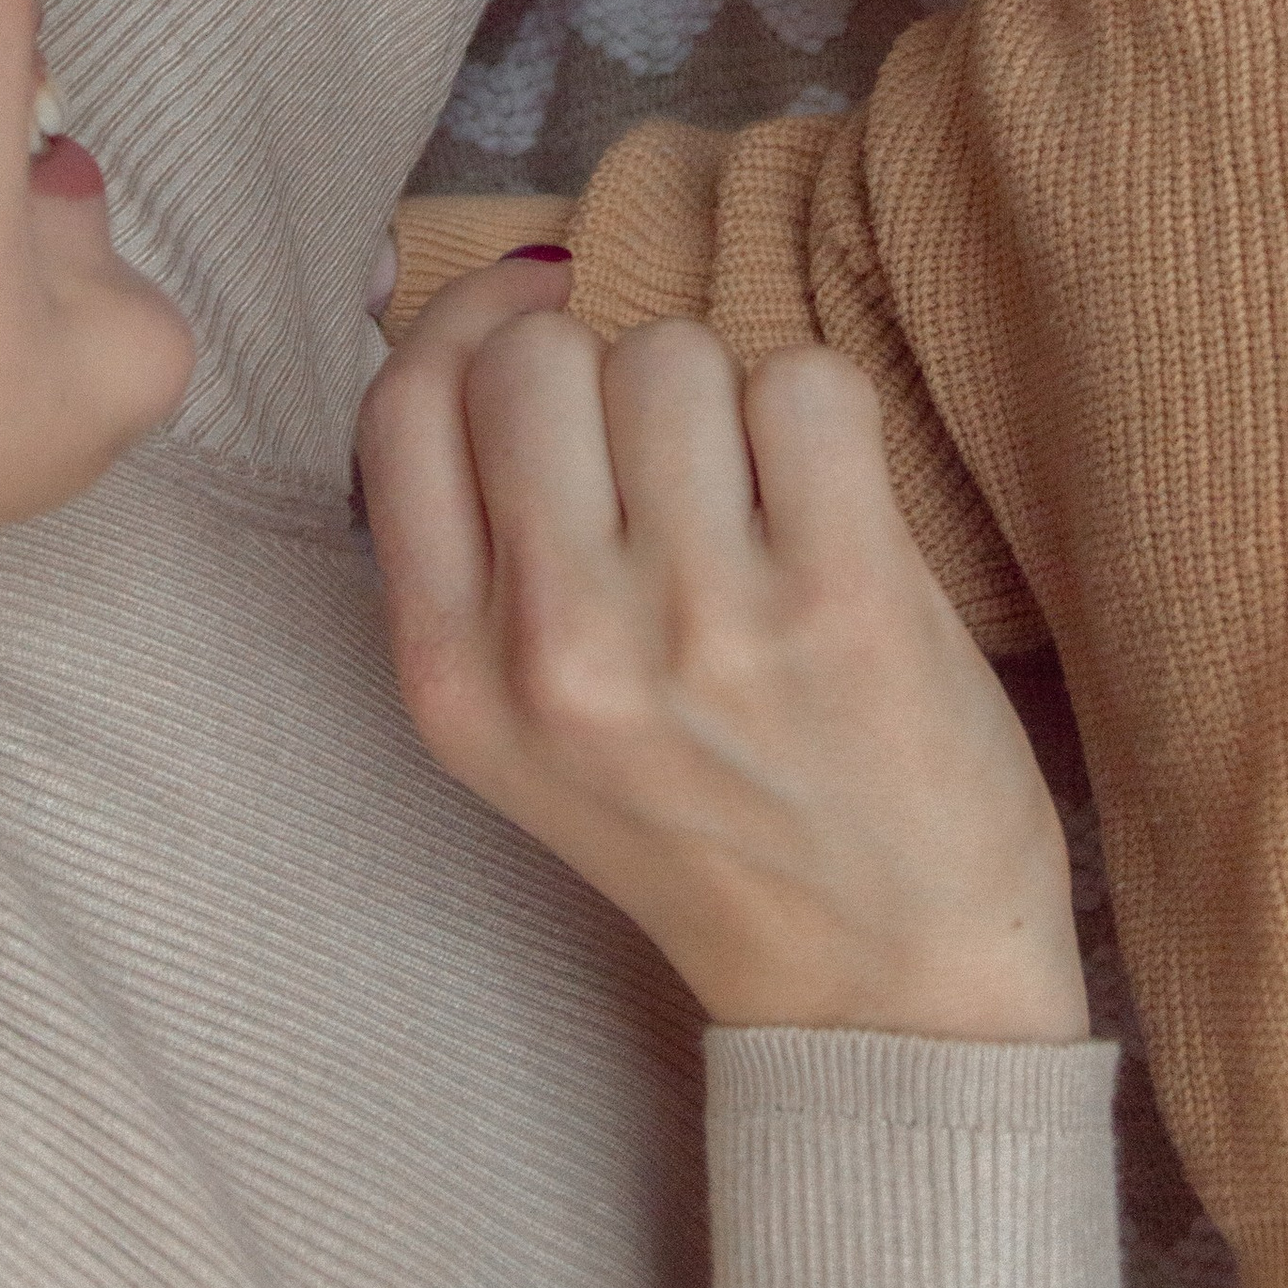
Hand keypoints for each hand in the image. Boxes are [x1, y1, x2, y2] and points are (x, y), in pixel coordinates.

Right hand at [357, 259, 1085, 1042]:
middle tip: (674, 465)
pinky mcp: (840, 600)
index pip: (407, 405)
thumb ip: (476, 544)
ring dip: (727, 397)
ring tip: (761, 506)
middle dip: (611, 371)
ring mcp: (698, 624)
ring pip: (675, 352)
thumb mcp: (523, 725)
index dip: (475, 319)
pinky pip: (807, 382)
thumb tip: (494, 299)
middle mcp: (556, 651)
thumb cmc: (707, 820)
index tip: (542, 309)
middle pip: (538, 356)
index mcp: (453, 678)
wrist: (880, 988)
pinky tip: (832, 511)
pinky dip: (826, 418)